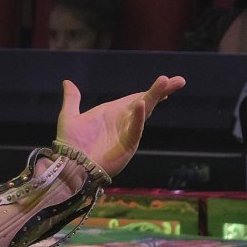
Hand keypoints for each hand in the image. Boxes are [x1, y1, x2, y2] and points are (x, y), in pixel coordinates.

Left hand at [56, 74, 179, 176]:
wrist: (68, 166)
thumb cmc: (69, 144)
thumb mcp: (69, 116)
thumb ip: (72, 99)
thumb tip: (67, 82)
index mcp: (112, 113)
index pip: (136, 98)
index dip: (150, 90)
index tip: (165, 80)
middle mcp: (122, 121)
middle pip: (145, 102)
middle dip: (161, 91)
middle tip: (178, 81)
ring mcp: (127, 133)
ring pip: (143, 112)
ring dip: (153, 98)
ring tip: (165, 85)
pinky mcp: (126, 146)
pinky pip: (134, 130)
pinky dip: (137, 118)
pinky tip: (141, 105)